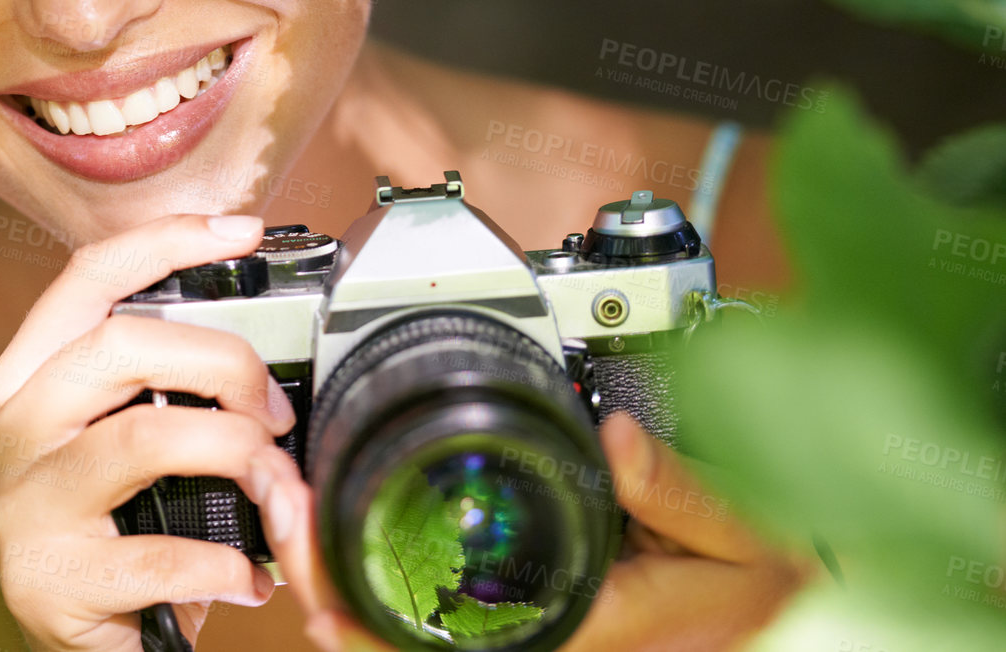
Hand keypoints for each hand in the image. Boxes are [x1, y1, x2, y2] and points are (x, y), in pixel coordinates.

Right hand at [0, 213, 305, 651]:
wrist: (85, 649)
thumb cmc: (120, 531)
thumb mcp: (130, 441)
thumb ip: (166, 384)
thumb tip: (266, 333)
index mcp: (27, 379)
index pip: (87, 277)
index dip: (167, 241)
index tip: (241, 231)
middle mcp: (10, 431)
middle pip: (121, 343)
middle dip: (226, 361)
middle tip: (274, 410)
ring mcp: (20, 507)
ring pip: (144, 435)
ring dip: (237, 453)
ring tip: (274, 486)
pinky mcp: (46, 583)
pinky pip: (159, 553)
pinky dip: (225, 565)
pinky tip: (245, 577)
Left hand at [266, 413, 809, 651]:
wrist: (783, 601)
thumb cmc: (755, 574)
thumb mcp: (734, 525)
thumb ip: (677, 487)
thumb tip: (617, 434)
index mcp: (583, 621)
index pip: (457, 640)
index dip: (373, 616)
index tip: (314, 573)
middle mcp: (545, 638)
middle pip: (412, 640)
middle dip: (334, 590)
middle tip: (281, 521)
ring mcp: (532, 630)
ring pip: (416, 629)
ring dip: (347, 582)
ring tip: (293, 519)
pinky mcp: (530, 610)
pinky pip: (439, 611)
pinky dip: (381, 578)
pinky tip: (342, 538)